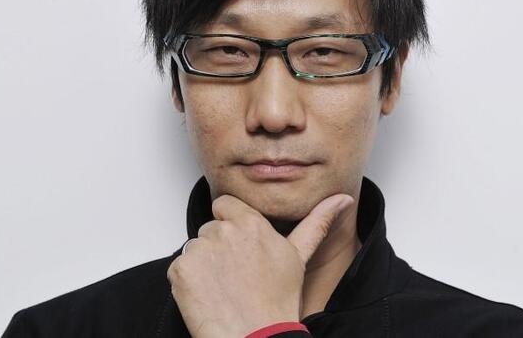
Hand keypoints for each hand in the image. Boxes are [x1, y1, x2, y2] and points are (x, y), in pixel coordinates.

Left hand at [167, 191, 354, 337]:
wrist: (256, 336)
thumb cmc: (277, 301)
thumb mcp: (300, 256)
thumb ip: (318, 221)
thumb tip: (343, 198)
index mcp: (251, 223)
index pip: (225, 204)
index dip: (232, 224)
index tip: (241, 248)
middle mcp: (223, 231)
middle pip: (211, 228)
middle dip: (219, 246)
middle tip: (237, 273)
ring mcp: (199, 250)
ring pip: (196, 247)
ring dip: (204, 264)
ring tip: (224, 286)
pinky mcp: (181, 270)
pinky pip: (179, 266)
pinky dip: (188, 281)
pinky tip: (209, 294)